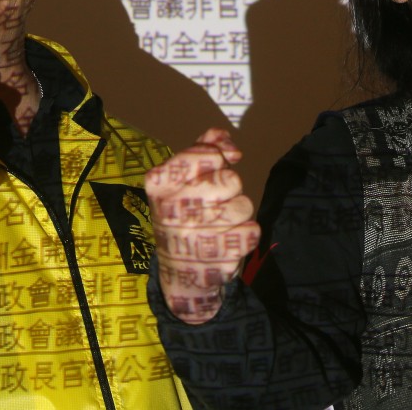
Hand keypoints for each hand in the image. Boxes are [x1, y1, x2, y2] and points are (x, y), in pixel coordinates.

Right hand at [145, 128, 259, 324]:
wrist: (178, 267)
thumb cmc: (183, 210)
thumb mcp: (182, 177)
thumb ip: (204, 149)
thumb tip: (230, 144)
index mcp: (159, 182)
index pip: (206, 155)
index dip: (217, 159)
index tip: (212, 169)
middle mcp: (172, 209)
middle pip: (230, 180)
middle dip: (229, 188)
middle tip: (214, 200)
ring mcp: (194, 238)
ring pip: (244, 206)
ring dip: (239, 212)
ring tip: (220, 221)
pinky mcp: (217, 260)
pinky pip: (252, 232)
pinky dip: (246, 233)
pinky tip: (228, 239)